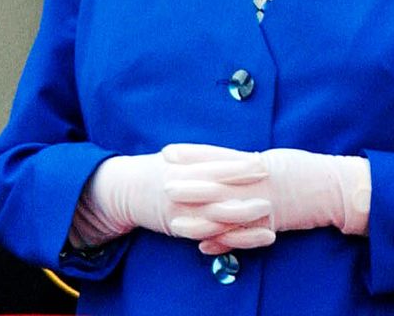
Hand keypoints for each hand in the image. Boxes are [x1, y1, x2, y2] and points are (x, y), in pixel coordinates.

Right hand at [69, 144, 272, 246]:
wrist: (123, 191)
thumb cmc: (153, 173)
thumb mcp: (173, 160)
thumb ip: (199, 159)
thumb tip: (229, 156)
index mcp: (181, 166)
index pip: (213, 162)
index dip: (236, 161)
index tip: (259, 158)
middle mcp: (181, 184)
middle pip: (218, 183)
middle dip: (244, 182)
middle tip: (270, 179)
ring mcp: (181, 207)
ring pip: (216, 210)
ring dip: (243, 211)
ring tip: (268, 209)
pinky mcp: (180, 226)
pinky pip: (209, 233)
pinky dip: (231, 236)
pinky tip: (250, 236)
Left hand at [161, 144, 371, 253]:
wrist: (334, 188)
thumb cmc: (304, 170)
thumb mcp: (272, 159)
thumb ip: (245, 162)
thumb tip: (221, 161)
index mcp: (254, 161)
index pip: (215, 155)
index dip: (190, 154)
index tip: (167, 151)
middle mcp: (255, 182)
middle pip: (216, 183)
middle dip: (187, 185)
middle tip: (162, 184)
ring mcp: (263, 203)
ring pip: (226, 212)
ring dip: (199, 218)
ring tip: (174, 222)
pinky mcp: (271, 224)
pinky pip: (243, 235)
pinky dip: (224, 241)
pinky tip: (203, 247)